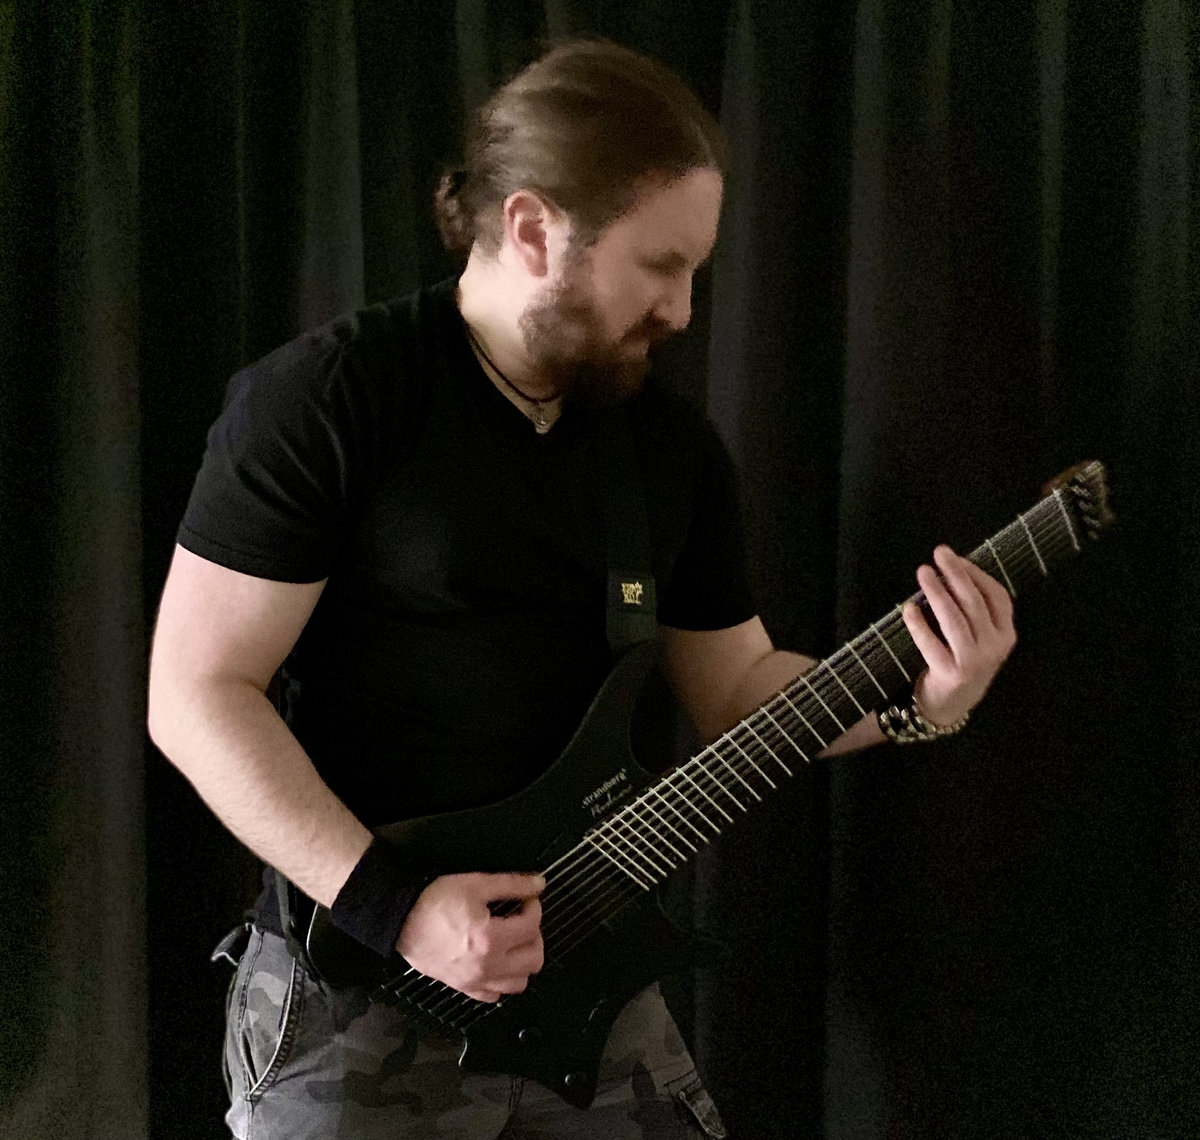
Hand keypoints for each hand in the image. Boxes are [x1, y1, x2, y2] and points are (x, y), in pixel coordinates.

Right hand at [396, 871, 544, 1001]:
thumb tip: (538, 884)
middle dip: (534, 937)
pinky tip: (497, 962)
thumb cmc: (434, 903)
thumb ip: (511, 884)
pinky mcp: (463, 988)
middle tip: (523, 920)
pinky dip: (502, 981)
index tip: (528, 898)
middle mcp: (487, 966)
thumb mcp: (476, 884)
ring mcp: (475, 981)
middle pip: (534, 959)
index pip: (531, 926)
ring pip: (519, 983)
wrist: (401, 921)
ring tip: (514, 942)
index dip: (534, 907)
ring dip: (523, 962)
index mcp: (491, 939)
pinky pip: (494, 996)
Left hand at [902, 545, 1015, 726]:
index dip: (976, 574)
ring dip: (937, 592)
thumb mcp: (978, 637)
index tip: (956, 557)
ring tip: (923, 573)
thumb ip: (971, 610)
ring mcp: (974, 661)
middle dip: (956, 574)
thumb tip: (950, 571)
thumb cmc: (962, 661)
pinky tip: (908, 608)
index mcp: (1005, 634)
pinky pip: (931, 644)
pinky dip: (918, 625)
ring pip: (954, 619)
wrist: (951, 705)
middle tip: (938, 554)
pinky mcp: (951, 673)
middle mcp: (994, 647)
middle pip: (974, 603)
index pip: (997, 596)